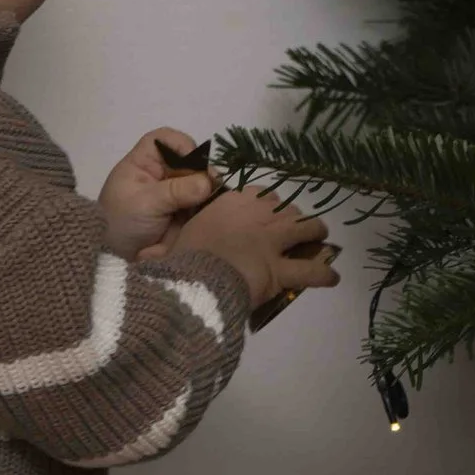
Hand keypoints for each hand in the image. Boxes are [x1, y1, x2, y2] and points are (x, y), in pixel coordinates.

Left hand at [100, 128, 216, 258]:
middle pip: (189, 161)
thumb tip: (208, 181)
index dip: (183, 146)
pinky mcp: (182, 211)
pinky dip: (202, 211)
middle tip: (211, 190)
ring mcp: (172, 192)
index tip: (195, 164)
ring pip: (199, 184)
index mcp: (143, 162)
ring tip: (206, 208)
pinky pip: (200, 204)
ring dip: (204, 195)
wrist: (114, 257)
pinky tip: (204, 217)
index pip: (165, 139)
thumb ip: (177, 191)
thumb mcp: (146, 204)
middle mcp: (160, 173)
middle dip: (200, 175)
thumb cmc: (121, 222)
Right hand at [172, 184, 339, 315]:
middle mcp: (258, 215)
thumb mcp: (172, 244)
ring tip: (320, 239)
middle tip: (295, 227)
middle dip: (293, 216)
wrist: (193, 279)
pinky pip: (310, 271)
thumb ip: (166, 247)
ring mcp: (273, 241)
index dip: (265, 203)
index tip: (265, 211)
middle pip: (286, 208)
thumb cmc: (179, 259)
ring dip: (315, 233)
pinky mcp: (281, 269)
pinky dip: (323, 274)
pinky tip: (331, 277)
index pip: (258, 194)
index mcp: (231, 202)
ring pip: (306, 229)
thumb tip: (143, 259)